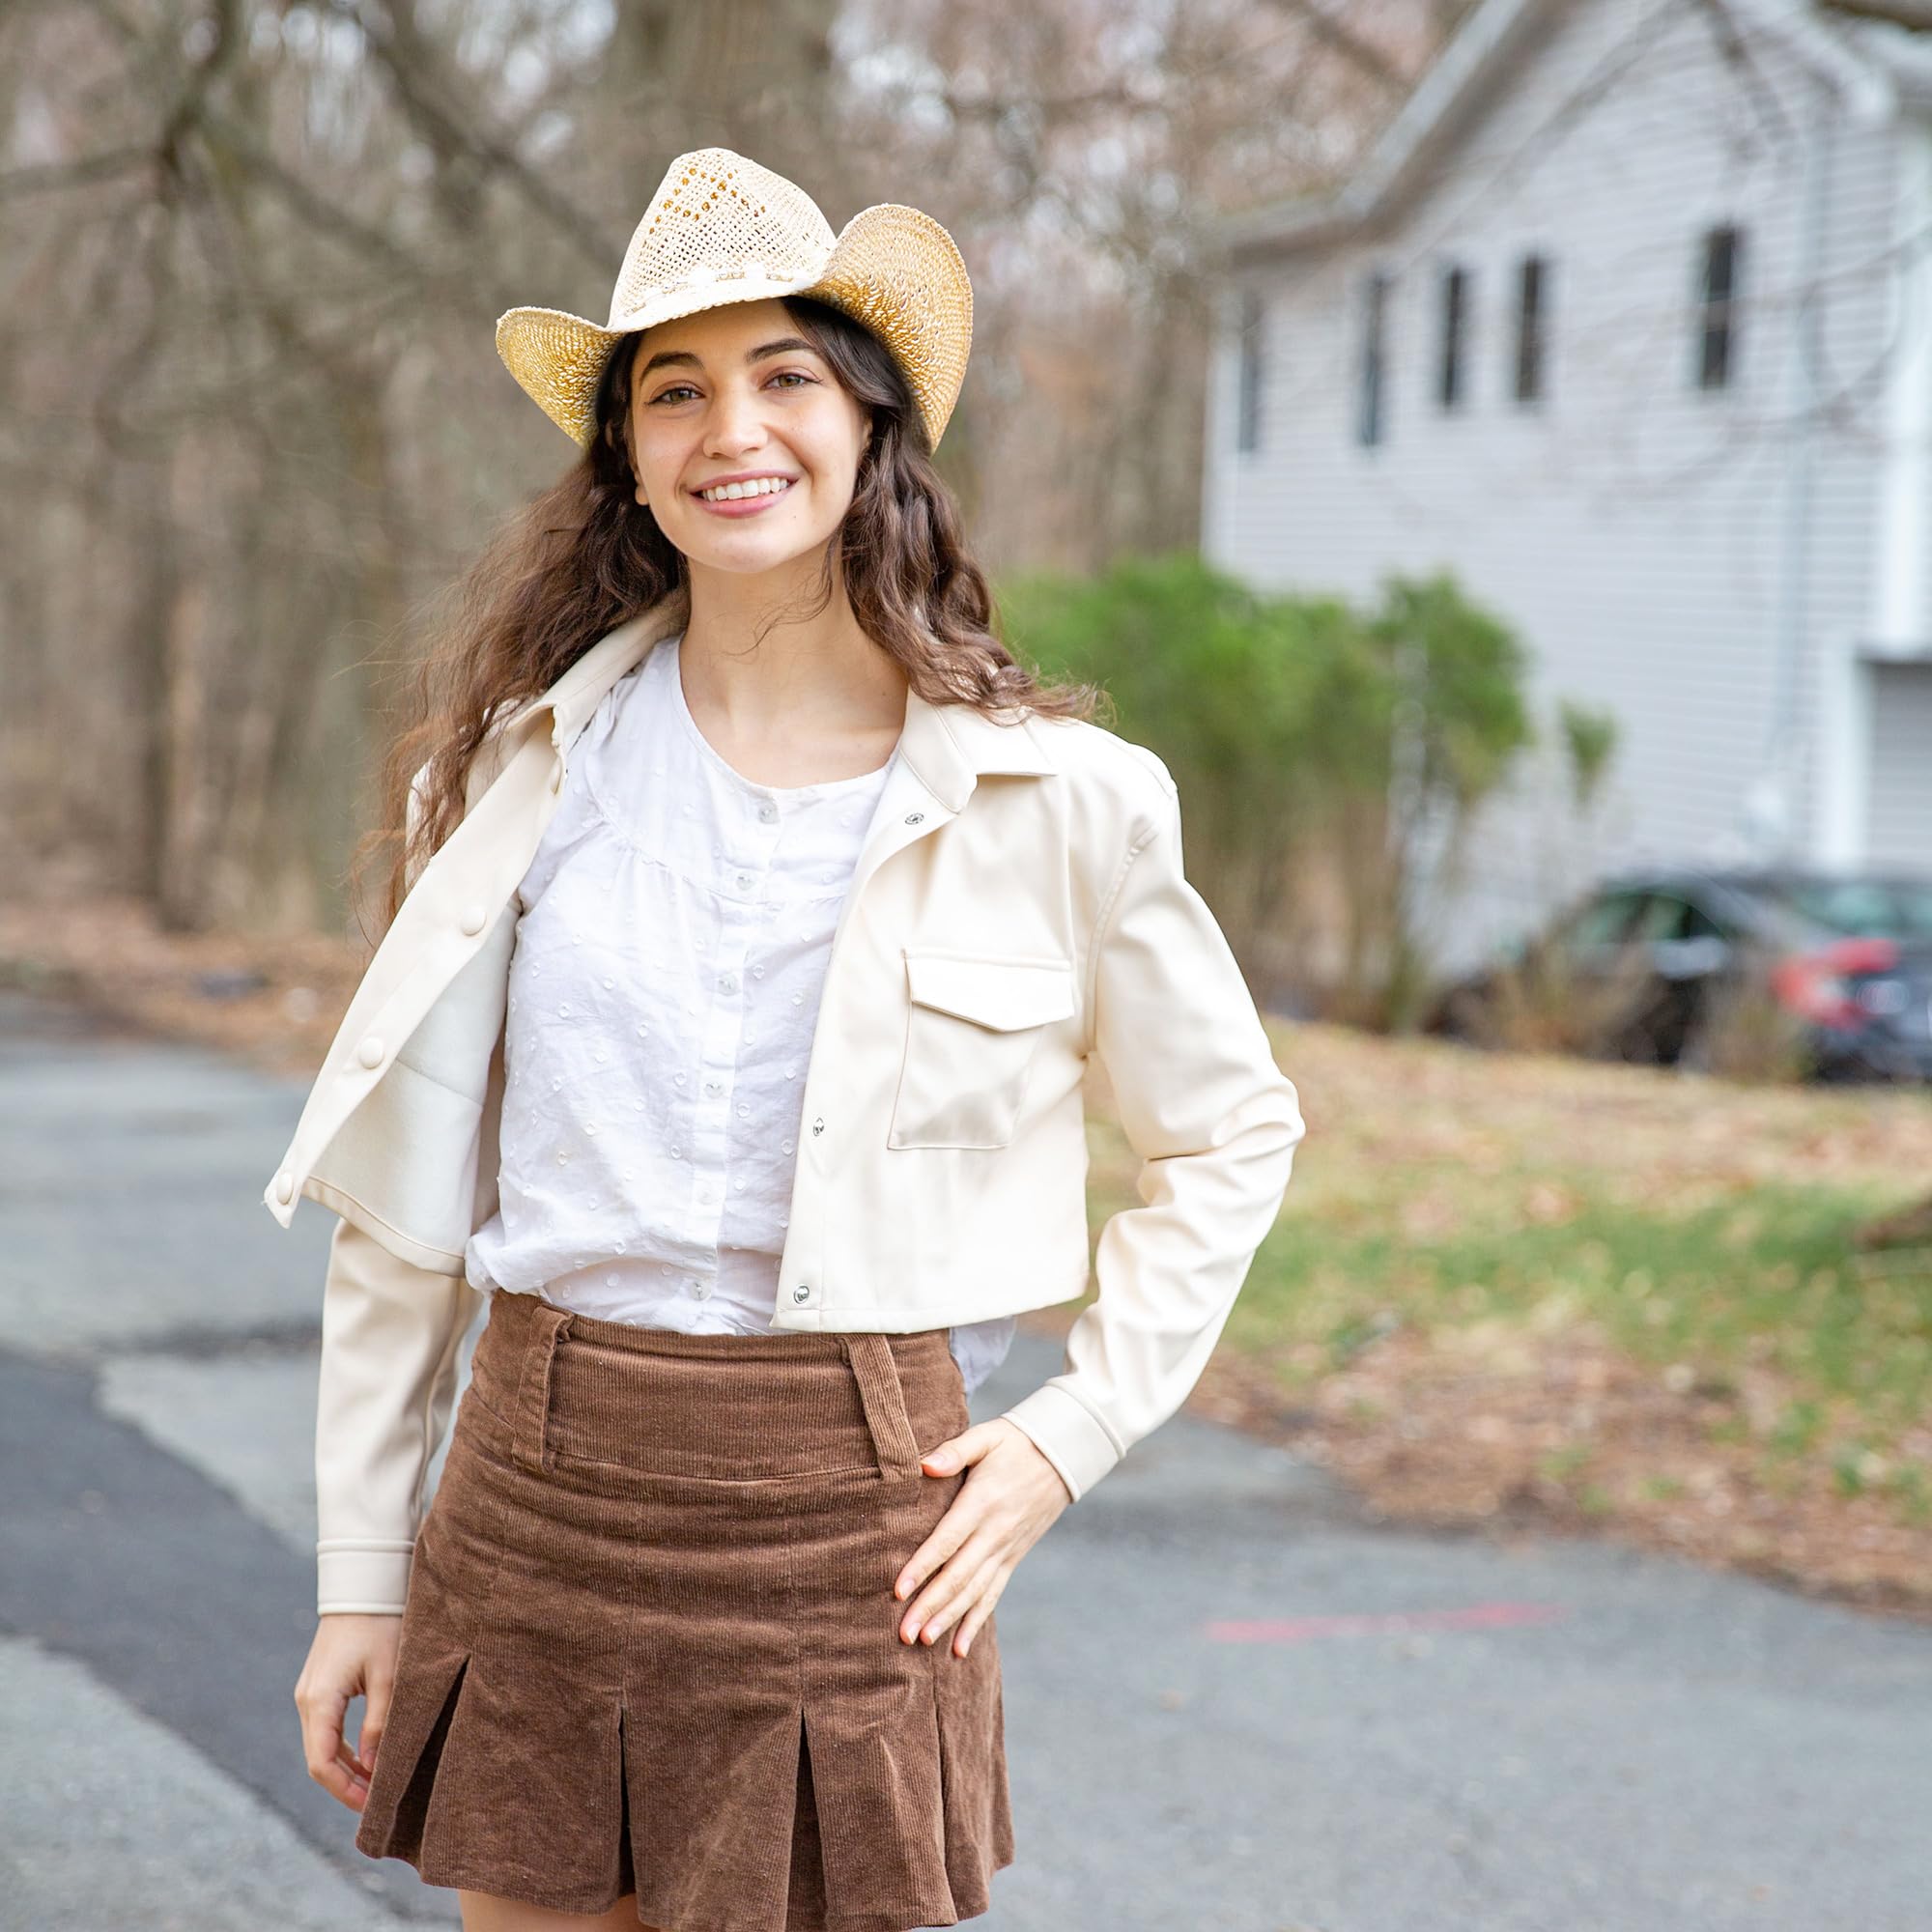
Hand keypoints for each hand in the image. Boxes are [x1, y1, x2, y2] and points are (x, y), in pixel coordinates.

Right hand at [294, 1613, 402, 1809]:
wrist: (364, 1587)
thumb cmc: (381, 1626)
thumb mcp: (388, 1675)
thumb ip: (379, 1722)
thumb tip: (374, 1766)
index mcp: (319, 1700)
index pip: (321, 1762)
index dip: (344, 1790)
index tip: (371, 1806)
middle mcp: (307, 1700)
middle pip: (318, 1759)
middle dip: (346, 1785)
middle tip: (378, 1804)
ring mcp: (310, 1693)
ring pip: (321, 1746)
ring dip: (345, 1768)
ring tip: (377, 1786)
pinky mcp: (320, 1687)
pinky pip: (326, 1729)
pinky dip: (343, 1748)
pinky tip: (368, 1758)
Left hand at [892, 1418, 1070, 1658]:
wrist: (1061, 1457)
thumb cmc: (1015, 1443)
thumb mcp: (987, 1437)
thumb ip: (955, 1451)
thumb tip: (925, 1465)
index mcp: (982, 1502)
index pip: (948, 1540)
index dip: (923, 1566)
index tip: (899, 1590)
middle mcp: (994, 1533)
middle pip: (958, 1576)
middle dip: (930, 1606)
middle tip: (904, 1633)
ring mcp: (1006, 1550)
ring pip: (974, 1592)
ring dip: (948, 1619)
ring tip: (923, 1642)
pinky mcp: (1012, 1558)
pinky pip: (993, 1595)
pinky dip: (975, 1621)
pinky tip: (958, 1648)